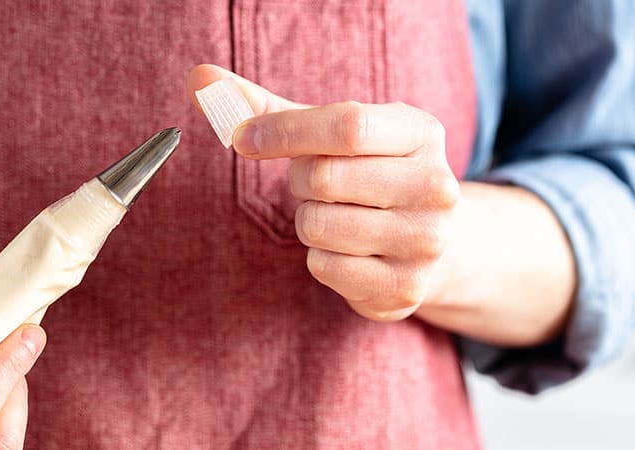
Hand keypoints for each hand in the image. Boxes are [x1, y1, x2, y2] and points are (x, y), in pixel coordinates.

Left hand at [189, 65, 458, 321]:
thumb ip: (264, 107)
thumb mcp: (328, 134)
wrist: (428, 243)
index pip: (346, 124)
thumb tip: (199, 77)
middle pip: (324, 178)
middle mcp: (435, 185)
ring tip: (334, 216)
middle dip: (298, 182)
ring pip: (319, 226)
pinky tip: (345, 250)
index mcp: (420, 132)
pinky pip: (326, 267)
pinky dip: (319, 259)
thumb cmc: (365, 175)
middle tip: (313, 185)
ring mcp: (426, 240)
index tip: (242, 139)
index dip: (283, 132)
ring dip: (307, 222)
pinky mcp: (406, 287)